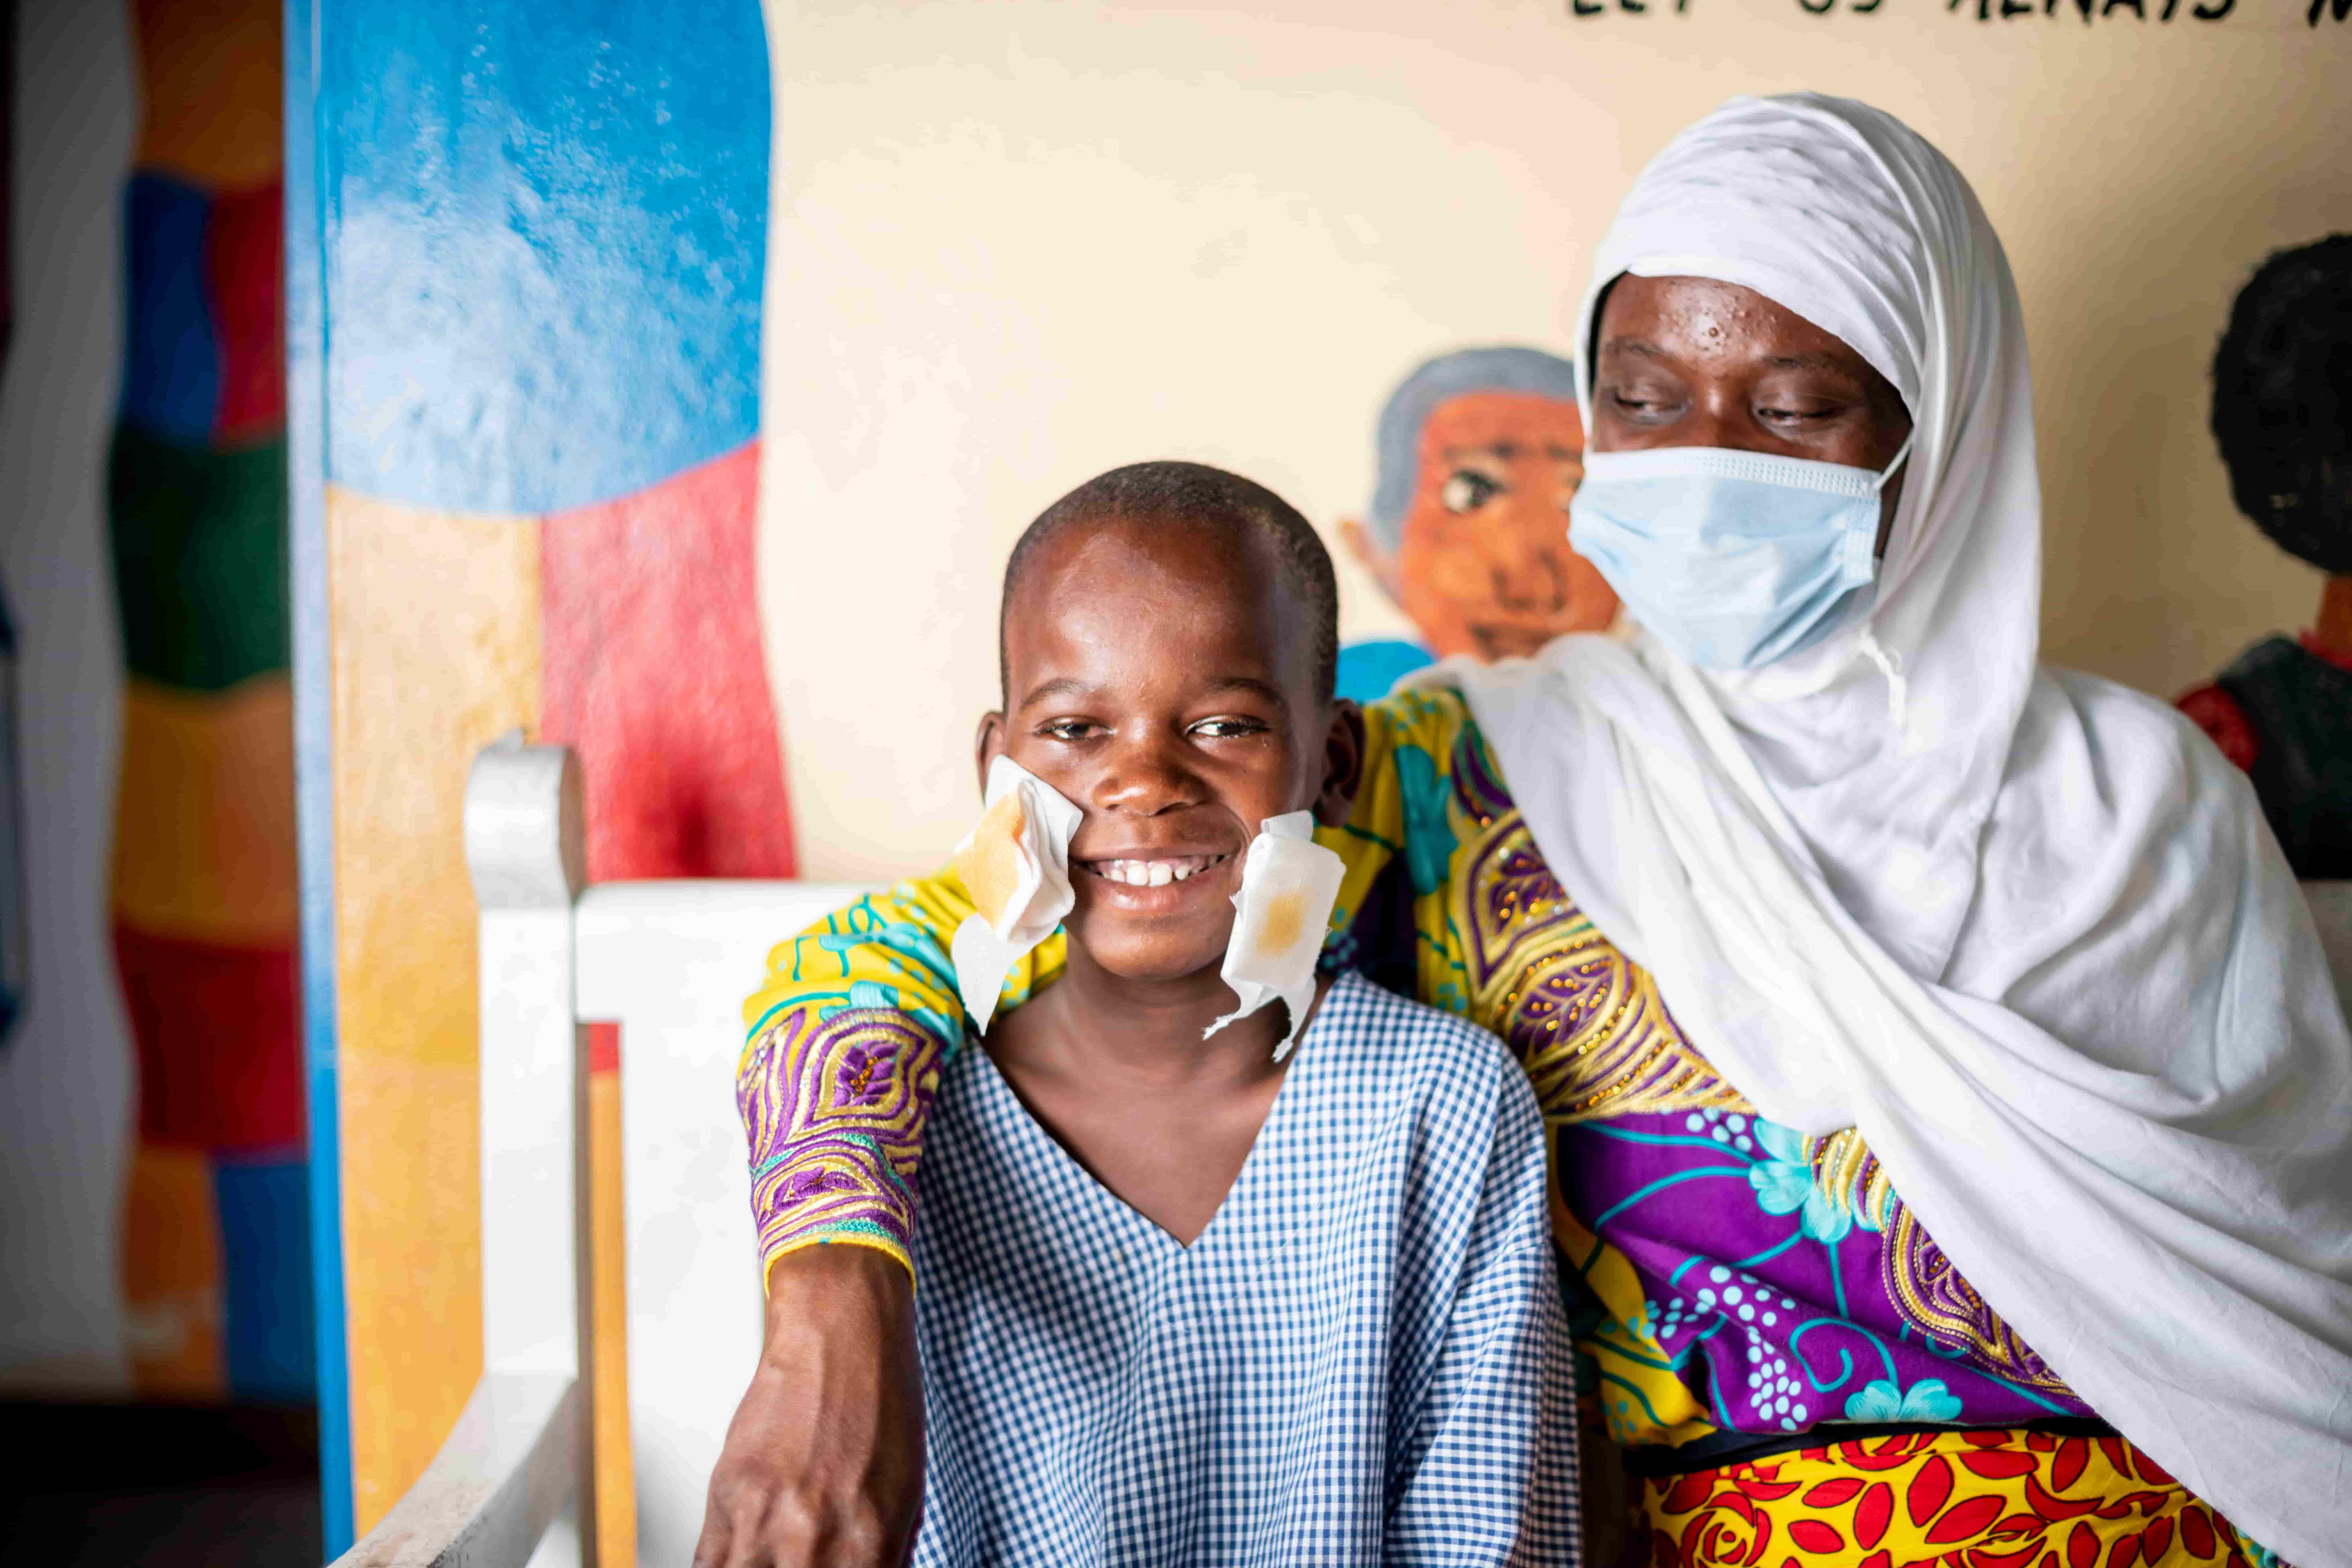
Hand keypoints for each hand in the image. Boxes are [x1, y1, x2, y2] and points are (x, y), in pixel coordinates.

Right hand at [694, 1245, 923, 1566]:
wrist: (844, 1336)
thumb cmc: (882, 1407)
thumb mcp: (904, 1499)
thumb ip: (883, 1558)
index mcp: (868, 1545)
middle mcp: (812, 1540)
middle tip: (802, 1561)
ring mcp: (762, 1519)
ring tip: (772, 1558)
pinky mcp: (726, 1493)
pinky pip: (707, 1566)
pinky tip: (742, 1559)